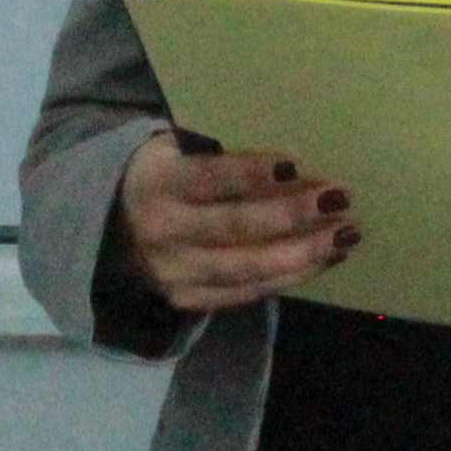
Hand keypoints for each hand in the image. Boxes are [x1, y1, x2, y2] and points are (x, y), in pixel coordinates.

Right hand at [110, 132, 355, 314]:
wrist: (105, 228)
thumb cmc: (160, 174)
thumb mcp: (171, 150)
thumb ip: (215, 153)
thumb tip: (290, 161)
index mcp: (157, 183)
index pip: (208, 179)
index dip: (250, 173)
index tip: (295, 164)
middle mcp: (162, 232)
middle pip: (234, 227)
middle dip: (291, 214)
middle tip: (340, 200)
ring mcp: (174, 272)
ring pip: (246, 268)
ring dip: (302, 253)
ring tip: (345, 236)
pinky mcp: (187, 299)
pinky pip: (245, 292)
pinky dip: (288, 277)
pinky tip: (324, 260)